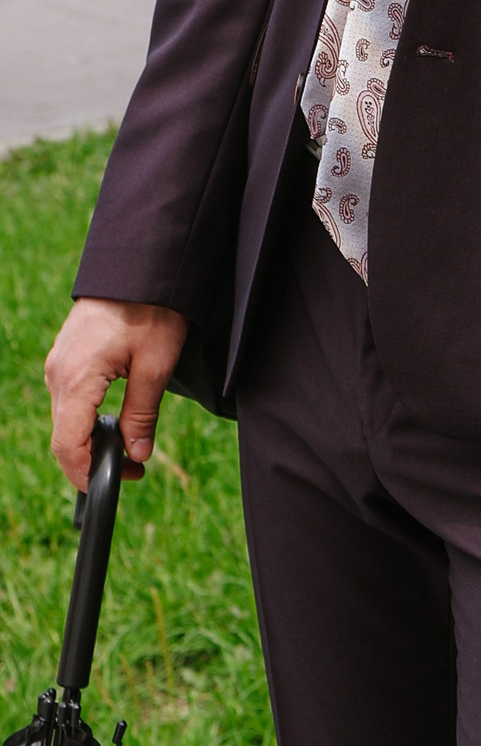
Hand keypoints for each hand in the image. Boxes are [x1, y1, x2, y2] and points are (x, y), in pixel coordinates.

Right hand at [45, 300, 187, 491]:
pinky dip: (85, 418)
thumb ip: (142, 414)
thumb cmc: (152, 308)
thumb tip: (137, 454)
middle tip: (134, 467)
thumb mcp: (157, 364)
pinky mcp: (66, 355)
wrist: (141, 263)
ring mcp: (58, 363)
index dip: (87, 473)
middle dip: (91, 461)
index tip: (118, 481)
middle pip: (62, 437)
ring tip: (127, 446)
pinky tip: (111, 420)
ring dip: (88, 440)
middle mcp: (58, 373)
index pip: (67, 446)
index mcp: (76, 378)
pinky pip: (68, 399)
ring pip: (65, 419)